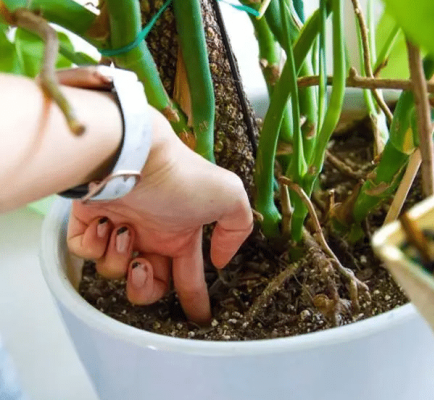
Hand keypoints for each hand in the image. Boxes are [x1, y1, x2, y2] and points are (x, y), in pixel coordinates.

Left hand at [62, 68, 252, 322]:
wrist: (133, 155)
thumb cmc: (180, 177)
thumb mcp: (229, 196)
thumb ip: (238, 227)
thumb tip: (220, 260)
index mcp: (180, 234)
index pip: (188, 274)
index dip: (194, 298)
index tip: (197, 318)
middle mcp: (150, 234)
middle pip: (146, 283)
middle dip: (145, 287)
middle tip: (144, 267)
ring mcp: (118, 228)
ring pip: (114, 270)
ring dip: (121, 258)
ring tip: (126, 231)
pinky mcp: (87, 222)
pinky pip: (85, 252)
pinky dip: (95, 244)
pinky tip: (107, 224)